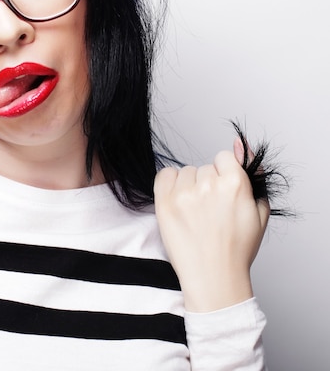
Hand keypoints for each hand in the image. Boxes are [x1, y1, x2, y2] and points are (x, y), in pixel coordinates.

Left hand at [154, 138, 269, 311]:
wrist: (213, 277)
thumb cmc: (236, 248)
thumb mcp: (259, 211)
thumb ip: (253, 175)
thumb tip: (241, 145)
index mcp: (235, 184)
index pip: (223, 157)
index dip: (224, 174)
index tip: (223, 192)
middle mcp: (209, 185)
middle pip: (203, 168)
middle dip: (207, 184)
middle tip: (211, 210)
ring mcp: (184, 193)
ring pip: (185, 172)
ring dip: (189, 186)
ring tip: (195, 213)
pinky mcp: (164, 202)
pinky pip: (164, 175)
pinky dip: (170, 184)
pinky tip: (178, 203)